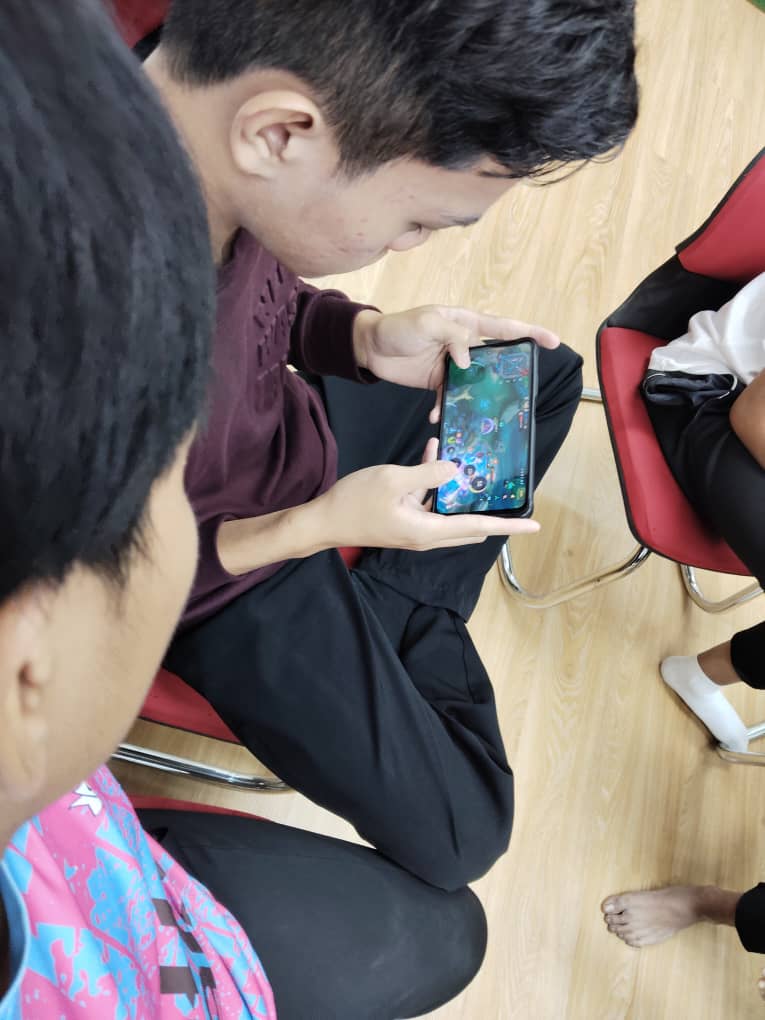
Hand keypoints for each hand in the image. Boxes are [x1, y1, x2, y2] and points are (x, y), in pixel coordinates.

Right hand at [315, 438, 539, 550]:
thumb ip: (428, 473)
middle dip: (490, 512)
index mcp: (428, 530)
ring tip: (469, 460)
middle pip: (469, 526)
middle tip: (512, 497)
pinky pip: (428, 500)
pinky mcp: (403, 518)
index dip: (507, 525)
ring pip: (448, 509)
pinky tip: (434, 451)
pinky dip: (434, 481)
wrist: (323, 521)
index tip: (534, 524)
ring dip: (457, 488)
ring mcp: (414, 527)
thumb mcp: (393, 480)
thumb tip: (457, 469)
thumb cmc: (355, 502)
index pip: (477, 528)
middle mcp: (426, 534)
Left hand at [353, 305, 558, 420]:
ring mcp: (451, 365)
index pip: (503, 327)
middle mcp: (463, 344)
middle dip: (509, 374)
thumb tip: (468, 360)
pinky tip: (437, 415)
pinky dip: (445, 407)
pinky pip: (450, 397)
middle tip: (521, 390)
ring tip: (477, 413)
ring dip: (474, 398)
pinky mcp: (437, 382)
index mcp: (465, 323)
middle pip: (495, 359)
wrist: (369, 347)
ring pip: (474, 383)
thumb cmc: (398, 327)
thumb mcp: (426, 323)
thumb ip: (452, 336)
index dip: (529, 332)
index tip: (552, 341)